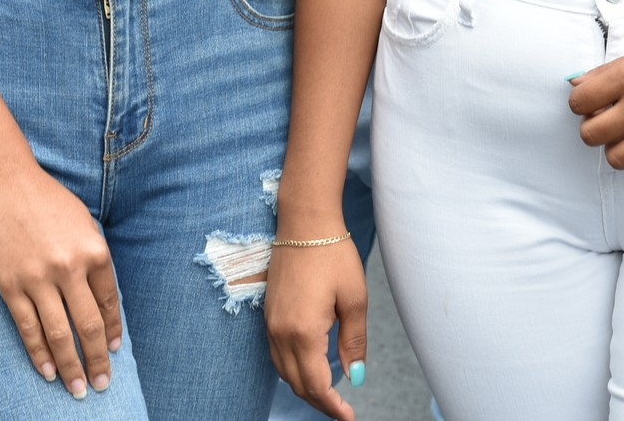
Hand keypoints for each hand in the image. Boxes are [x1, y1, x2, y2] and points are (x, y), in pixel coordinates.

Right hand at [0, 164, 122, 398]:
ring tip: (79, 388)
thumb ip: (94, 259)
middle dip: (97, 360)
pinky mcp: (11, 285)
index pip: (109, 303)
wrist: (5, 183)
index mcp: (95, 250)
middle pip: (88, 325)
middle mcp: (70, 268)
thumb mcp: (85, 224)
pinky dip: (39, 354)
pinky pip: (28, 328)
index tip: (113, 350)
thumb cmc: (49, 201)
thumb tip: (102, 301)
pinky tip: (47, 372)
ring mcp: (39, 279)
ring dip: (70, 366)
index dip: (112, 331)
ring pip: (59, 334)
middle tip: (103, 384)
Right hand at [266, 236, 369, 420]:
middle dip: (320, 402)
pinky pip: (277, 355)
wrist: (304, 222)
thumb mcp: (355, 299)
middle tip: (342, 411)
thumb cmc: (333, 255)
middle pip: (297, 383)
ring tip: (330, 396)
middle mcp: (280, 333)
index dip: (333, 407)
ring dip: (305, 388)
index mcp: (303, 332)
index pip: (316, 384)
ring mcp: (270, 325)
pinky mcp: (268, 315)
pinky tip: (311, 368)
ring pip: (284, 372)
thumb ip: (354, 342)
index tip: (349, 417)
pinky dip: (294, 370)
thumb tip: (355, 377)